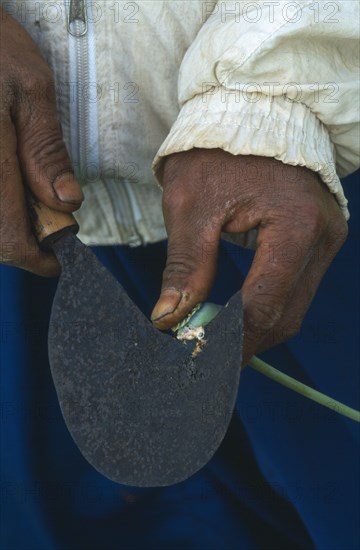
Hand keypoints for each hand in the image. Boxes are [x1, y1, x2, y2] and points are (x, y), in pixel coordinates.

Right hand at [0, 10, 82, 275]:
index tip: (51, 264)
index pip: (6, 235)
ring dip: (4, 223)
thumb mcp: (30, 88)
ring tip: (27, 199)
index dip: (31, 260)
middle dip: (20, 240)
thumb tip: (67, 203)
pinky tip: (6, 184)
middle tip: (46, 222)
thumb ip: (46, 150)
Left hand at [151, 148, 347, 364]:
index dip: (229, 338)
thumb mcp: (191, 206)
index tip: (198, 355)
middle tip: (205, 352)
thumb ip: (186, 266)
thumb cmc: (217, 151)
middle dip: (244, 340)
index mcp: (295, 225)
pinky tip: (237, 311)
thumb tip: (169, 319)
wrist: (250, 112)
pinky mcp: (320, 238)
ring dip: (256, 326)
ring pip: (294, 307)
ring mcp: (328, 238)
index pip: (264, 304)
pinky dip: (267, 306)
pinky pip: (296, 288)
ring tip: (217, 334)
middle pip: (285, 315)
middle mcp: (323, 236)